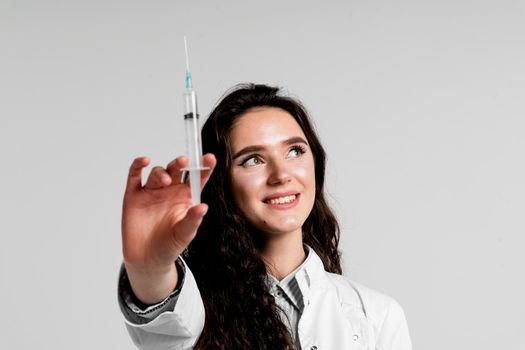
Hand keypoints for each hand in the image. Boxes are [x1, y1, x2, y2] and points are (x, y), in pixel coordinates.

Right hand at [121, 154, 215, 302]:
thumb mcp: (185, 234)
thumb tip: (203, 207)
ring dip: (162, 173)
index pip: (197, 178)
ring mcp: (152, 191)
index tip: (210, 159)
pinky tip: (144, 161)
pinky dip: (138, 165)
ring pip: (158, 173)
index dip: (204, 167)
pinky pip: (135, 176)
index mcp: (186, 197)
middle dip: (181, 163)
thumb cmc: (170, 245)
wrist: (147, 259)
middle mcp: (170, 190)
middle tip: (184, 161)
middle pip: (177, 170)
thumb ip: (193, 220)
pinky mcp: (134, 195)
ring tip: (166, 182)